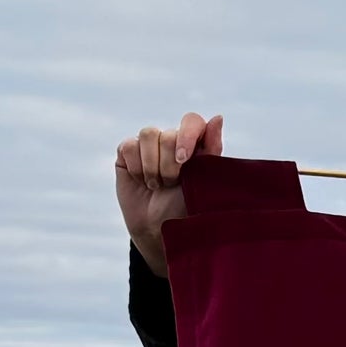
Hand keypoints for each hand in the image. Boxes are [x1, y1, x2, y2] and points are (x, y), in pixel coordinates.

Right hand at [118, 111, 223, 268]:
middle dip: (169, 165)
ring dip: (152, 166)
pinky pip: (128, 146)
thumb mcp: (205, 181)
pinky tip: (141, 182)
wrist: (159, 230)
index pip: (192, 121)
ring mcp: (149, 145)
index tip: (183, 160)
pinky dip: (136, 167)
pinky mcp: (128, 153)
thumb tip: (218, 117)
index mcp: (195, 144)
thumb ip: (212, 149)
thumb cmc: (186, 207)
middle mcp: (172, 140)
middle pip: (168, 133)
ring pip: (148, 134)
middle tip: (171, 185)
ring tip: (157, 186)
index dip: (186, 136)